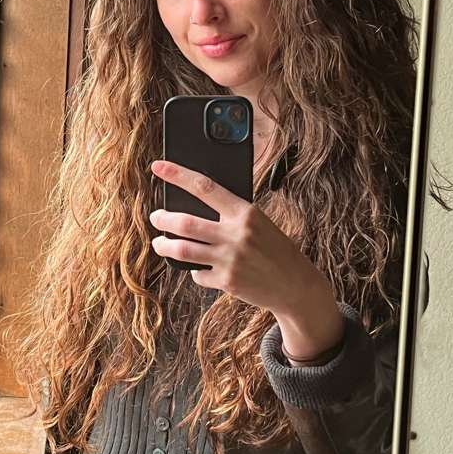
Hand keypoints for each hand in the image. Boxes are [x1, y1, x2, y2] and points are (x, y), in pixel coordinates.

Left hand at [149, 159, 329, 316]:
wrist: (296, 286)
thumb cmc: (275, 250)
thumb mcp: (259, 223)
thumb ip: (231, 215)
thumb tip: (194, 207)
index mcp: (245, 212)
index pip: (205, 187)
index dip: (178, 175)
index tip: (158, 167)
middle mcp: (236, 234)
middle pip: (185, 222)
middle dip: (163, 218)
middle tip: (156, 216)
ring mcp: (230, 259)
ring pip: (182, 249)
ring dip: (164, 246)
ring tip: (159, 243)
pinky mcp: (227, 281)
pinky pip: (197, 274)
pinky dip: (194, 271)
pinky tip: (199, 269)